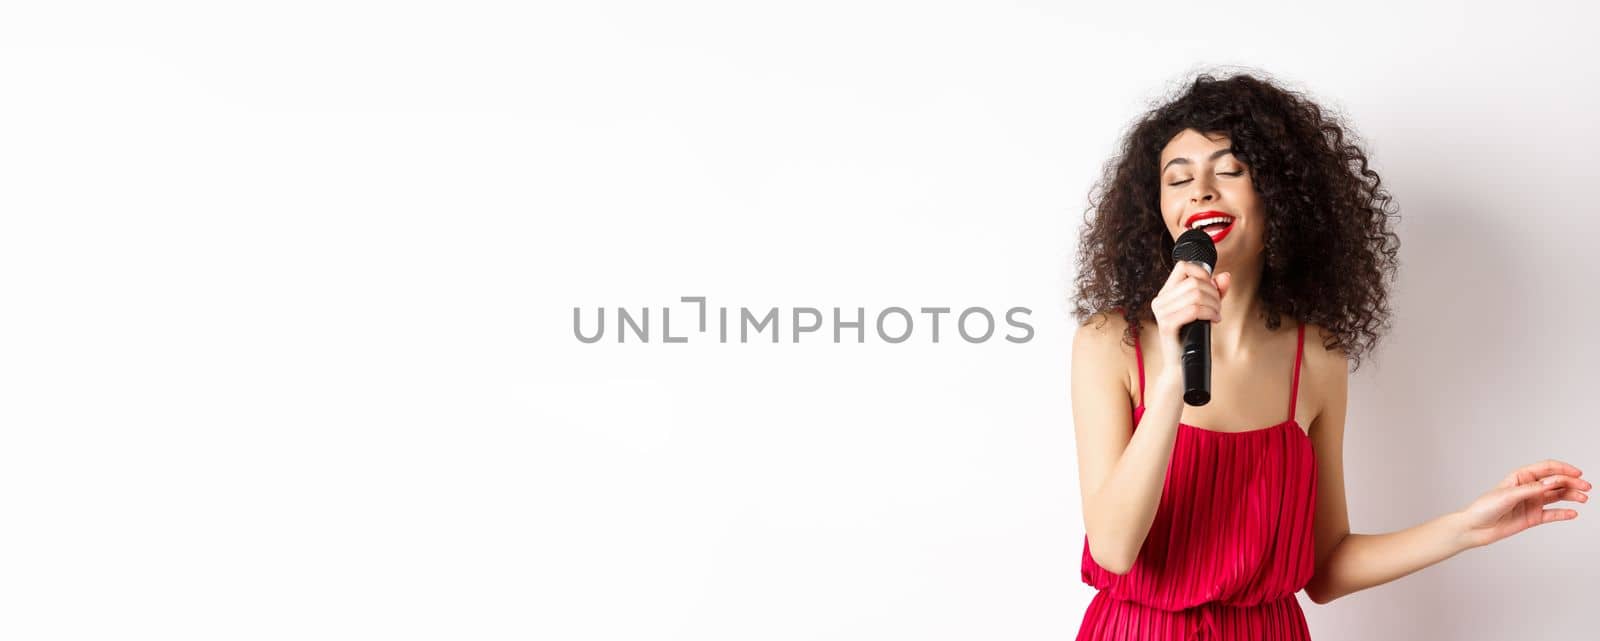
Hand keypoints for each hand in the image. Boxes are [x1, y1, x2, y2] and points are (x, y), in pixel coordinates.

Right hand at [1150, 261, 1230, 368]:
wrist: (1181, 366)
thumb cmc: (1192, 337)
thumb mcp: (1206, 309)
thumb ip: (1215, 291)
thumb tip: (1225, 276)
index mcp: (1165, 293)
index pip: (1183, 266)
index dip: (1202, 273)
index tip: (1212, 288)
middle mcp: (1160, 300)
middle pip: (1194, 282)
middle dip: (1213, 293)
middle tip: (1218, 307)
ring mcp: (1162, 313)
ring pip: (1196, 295)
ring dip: (1214, 304)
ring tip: (1216, 315)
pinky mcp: (1167, 325)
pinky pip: (1193, 310)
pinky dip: (1209, 313)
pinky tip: (1213, 320)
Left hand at [1455, 459, 1587, 548]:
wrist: (1476, 528)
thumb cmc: (1485, 507)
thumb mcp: (1507, 495)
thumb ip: (1530, 489)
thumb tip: (1550, 483)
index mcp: (1521, 477)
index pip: (1546, 468)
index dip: (1563, 469)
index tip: (1577, 474)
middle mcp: (1529, 488)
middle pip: (1555, 482)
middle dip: (1572, 483)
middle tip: (1586, 488)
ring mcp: (1532, 502)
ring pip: (1557, 496)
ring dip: (1571, 496)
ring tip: (1583, 499)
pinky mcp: (1533, 517)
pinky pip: (1552, 514)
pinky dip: (1563, 513)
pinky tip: (1573, 513)